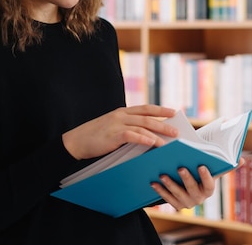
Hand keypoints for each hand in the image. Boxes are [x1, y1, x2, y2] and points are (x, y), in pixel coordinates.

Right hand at [62, 105, 177, 159]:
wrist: (75, 142)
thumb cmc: (95, 137)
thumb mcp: (113, 128)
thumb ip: (128, 129)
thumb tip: (148, 137)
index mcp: (122, 112)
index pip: (145, 108)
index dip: (160, 110)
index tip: (173, 112)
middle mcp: (121, 115)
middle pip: (147, 117)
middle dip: (164, 123)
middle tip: (176, 131)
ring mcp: (117, 124)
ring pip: (142, 127)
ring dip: (157, 134)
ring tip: (168, 141)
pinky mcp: (112, 135)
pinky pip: (131, 135)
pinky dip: (143, 138)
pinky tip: (152, 142)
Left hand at [150, 166, 215, 210]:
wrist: (190, 186)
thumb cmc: (196, 172)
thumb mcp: (201, 168)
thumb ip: (202, 161)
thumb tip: (195, 150)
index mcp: (208, 189)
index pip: (209, 184)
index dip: (206, 176)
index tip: (201, 166)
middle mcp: (199, 198)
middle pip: (192, 189)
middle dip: (186, 178)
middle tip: (180, 168)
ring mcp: (188, 203)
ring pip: (178, 194)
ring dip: (170, 184)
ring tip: (162, 175)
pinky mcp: (177, 205)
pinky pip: (167, 198)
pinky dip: (160, 190)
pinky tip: (153, 183)